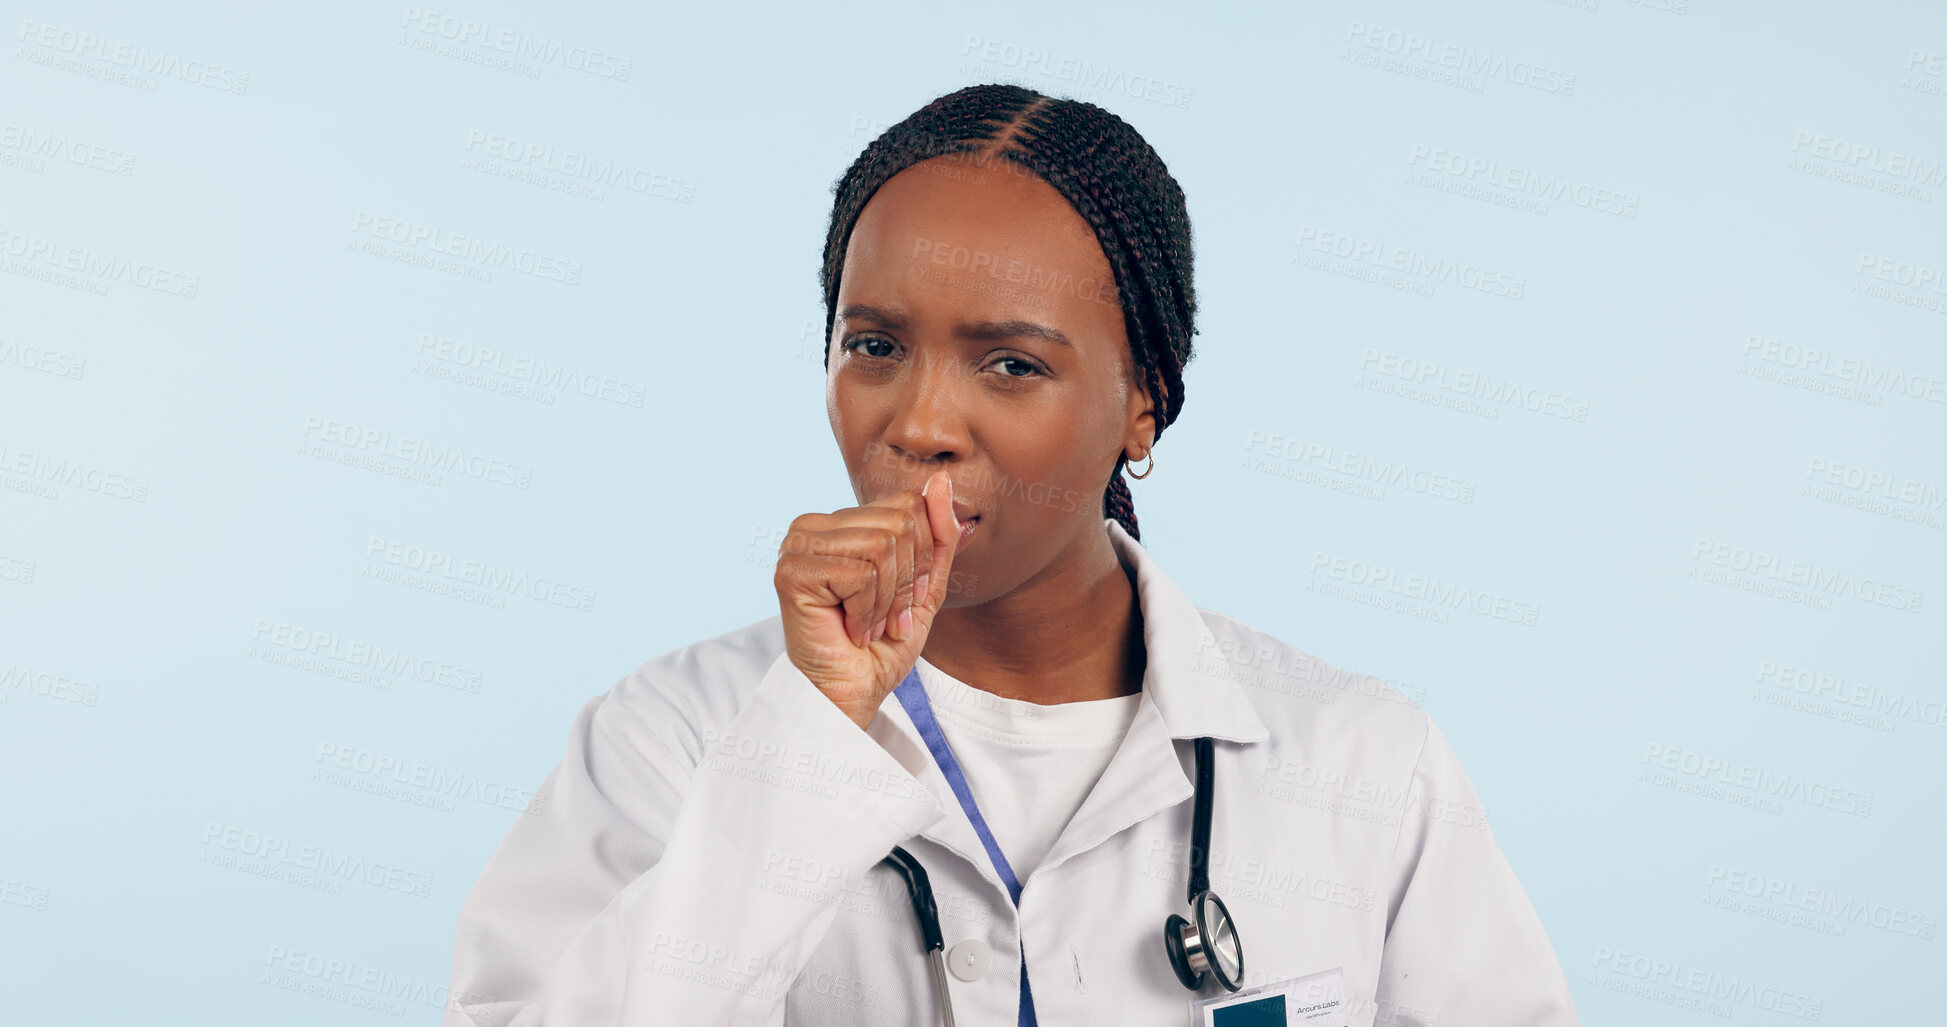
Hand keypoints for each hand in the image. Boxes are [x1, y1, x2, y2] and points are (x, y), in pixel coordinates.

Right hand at [773, 470, 960, 729]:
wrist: (853, 692)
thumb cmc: (883, 644)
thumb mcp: (925, 584)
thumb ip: (937, 533)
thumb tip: (940, 479)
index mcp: (842, 521)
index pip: (908, 504)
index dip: (920, 558)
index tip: (902, 598)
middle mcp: (814, 524)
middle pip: (899, 521)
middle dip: (906, 581)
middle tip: (885, 617)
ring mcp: (798, 544)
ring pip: (882, 545)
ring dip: (887, 600)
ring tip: (868, 624)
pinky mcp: (791, 570)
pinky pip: (861, 573)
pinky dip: (868, 611)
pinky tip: (850, 629)